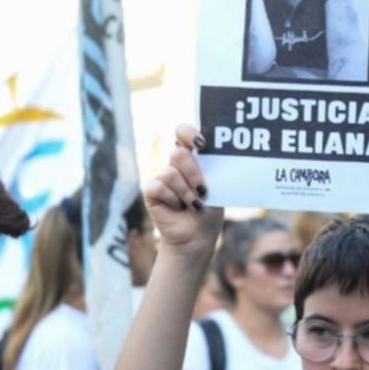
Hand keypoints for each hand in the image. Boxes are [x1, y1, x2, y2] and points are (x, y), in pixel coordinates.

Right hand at [145, 125, 223, 253]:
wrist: (198, 236)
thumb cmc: (211, 210)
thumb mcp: (217, 186)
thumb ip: (210, 168)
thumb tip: (205, 152)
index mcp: (192, 157)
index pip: (183, 133)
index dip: (188, 133)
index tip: (201, 144)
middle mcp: (175, 164)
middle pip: (178, 153)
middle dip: (193, 173)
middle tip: (203, 189)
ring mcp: (162, 177)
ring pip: (170, 173)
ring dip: (186, 192)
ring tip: (194, 205)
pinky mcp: (151, 191)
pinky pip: (159, 186)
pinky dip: (173, 199)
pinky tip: (178, 208)